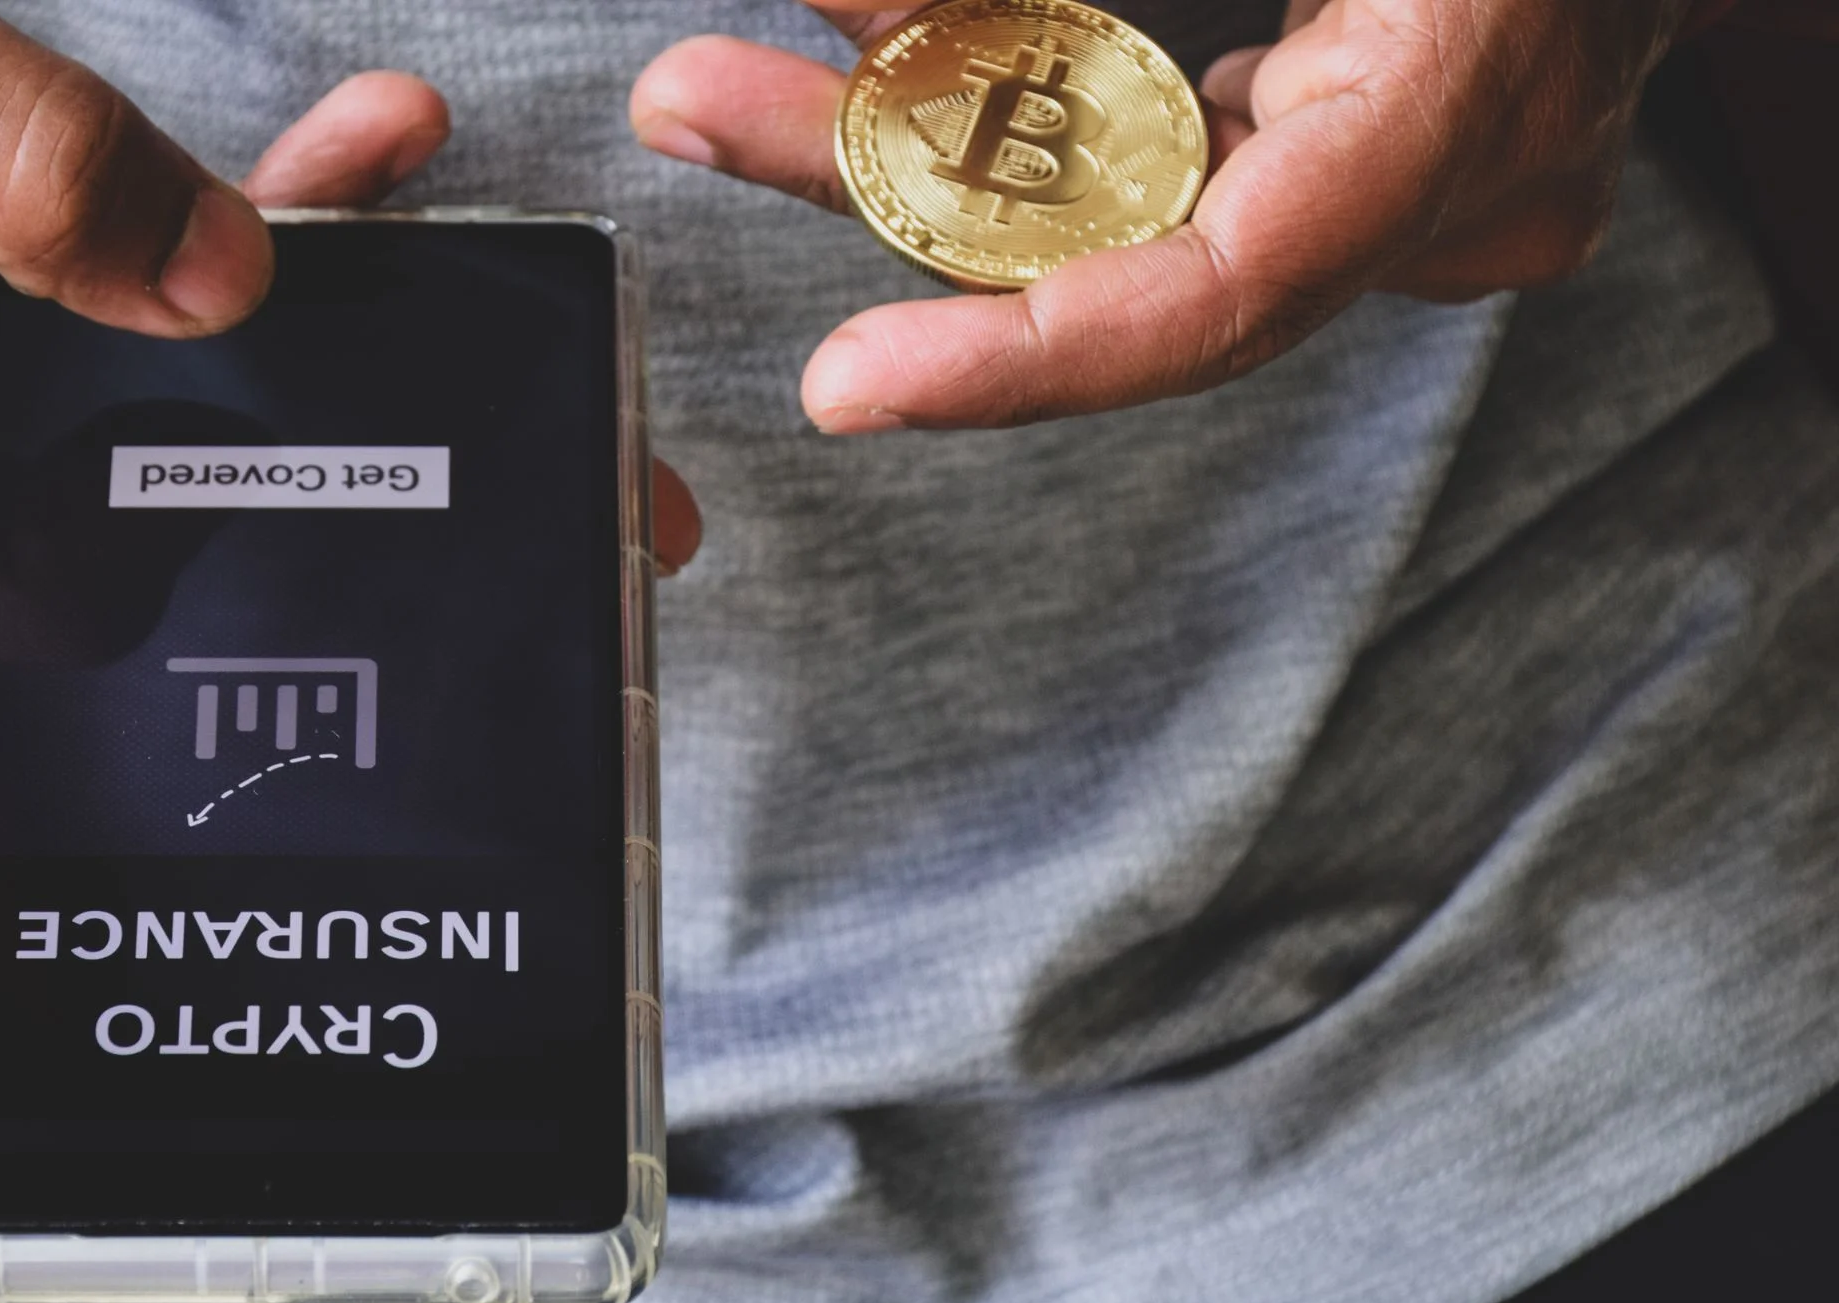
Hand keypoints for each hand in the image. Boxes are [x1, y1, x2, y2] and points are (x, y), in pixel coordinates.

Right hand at [0, 0, 700, 854]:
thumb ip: (21, 172)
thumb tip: (226, 277)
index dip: (93, 819)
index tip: (297, 808)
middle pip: (96, 637)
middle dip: (300, 601)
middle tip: (521, 561)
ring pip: (151, 478)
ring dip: (316, 399)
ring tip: (492, 350)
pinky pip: (136, 340)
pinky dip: (247, 258)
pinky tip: (368, 176)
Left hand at [631, 0, 1700, 431]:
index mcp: (1467, 102)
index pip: (1222, 297)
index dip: (1022, 356)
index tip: (852, 387)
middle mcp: (1436, 184)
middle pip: (1109, 239)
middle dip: (880, 174)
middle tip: (702, 107)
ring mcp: (1394, 173)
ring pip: (1107, 196)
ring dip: (914, 128)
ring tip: (731, 81)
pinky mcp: (1349, 135)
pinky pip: (1154, 150)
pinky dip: (1019, 103)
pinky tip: (877, 49)